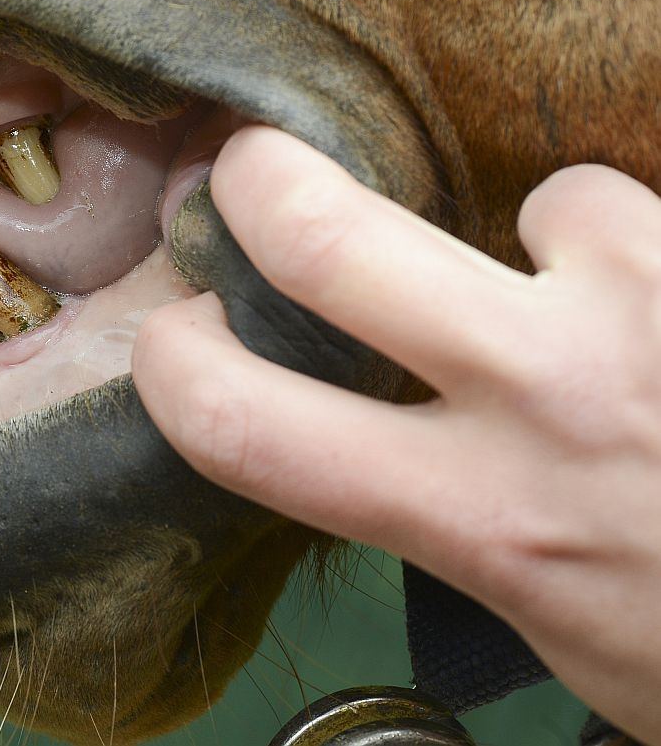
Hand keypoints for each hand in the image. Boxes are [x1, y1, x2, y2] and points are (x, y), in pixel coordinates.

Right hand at [133, 126, 660, 741]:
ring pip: (543, 199)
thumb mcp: (548, 617)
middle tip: (251, 170)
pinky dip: (652, 254)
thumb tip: (374, 419)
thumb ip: (449, 514)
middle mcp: (547, 400)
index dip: (174, 364)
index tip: (177, 338)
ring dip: (560, 245)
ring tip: (614, 308)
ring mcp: (645, 313)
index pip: (245, 424)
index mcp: (479, 517)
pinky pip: (658, 214)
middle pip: (327, 238)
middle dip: (260, 180)